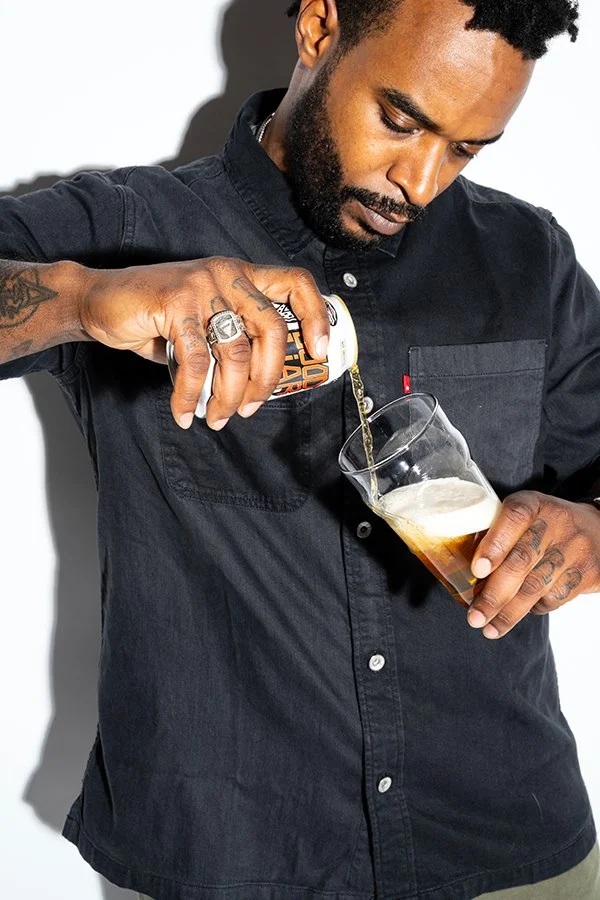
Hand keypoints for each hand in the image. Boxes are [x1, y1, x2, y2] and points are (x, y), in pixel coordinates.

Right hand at [79, 257, 328, 430]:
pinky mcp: (175, 302)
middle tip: (251, 407)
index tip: (317, 351)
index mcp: (241, 274)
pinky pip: (196, 362)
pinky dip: (191, 395)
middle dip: (266, 379)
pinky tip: (186, 412)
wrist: (98, 299)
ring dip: (228, 396)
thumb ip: (231, 339)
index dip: (315, 316)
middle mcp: (227, 274)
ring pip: (235, 352)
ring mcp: (202, 285)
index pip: (295, 282)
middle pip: (271, 329)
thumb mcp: (202, 320)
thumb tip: (258, 384)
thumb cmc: (154, 315)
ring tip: (218, 417)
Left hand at [468, 492, 599, 638]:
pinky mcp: (588, 572)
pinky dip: (532, 609)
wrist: (598, 530)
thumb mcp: (525, 517)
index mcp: (533, 503)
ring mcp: (575, 548)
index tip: (476, 570)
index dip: (494, 544)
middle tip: (475, 617)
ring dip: (509, 612)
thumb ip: (498, 534)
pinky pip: (554, 598)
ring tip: (488, 628)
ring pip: (537, 586)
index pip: (514, 517)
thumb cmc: (545, 526)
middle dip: (494, 594)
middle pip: (522, 560)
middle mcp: (556, 523)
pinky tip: (516, 613)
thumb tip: (462, 571)